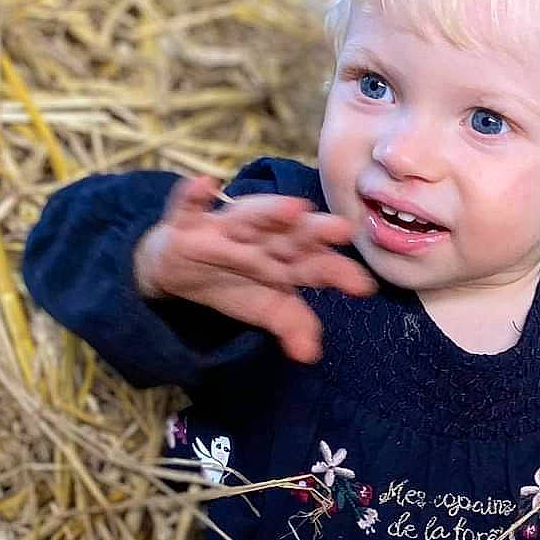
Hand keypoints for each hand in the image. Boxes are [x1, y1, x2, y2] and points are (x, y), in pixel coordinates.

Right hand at [134, 176, 374, 363]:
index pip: (315, 264)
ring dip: (271, 212)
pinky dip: (193, 196)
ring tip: (294, 209)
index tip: (362, 286)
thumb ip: (291, 323)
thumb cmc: (232, 278)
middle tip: (342, 230)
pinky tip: (203, 184)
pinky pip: (188, 208)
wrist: (176, 266)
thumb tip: (310, 354)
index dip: (337, 271)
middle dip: (316, 231)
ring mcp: (224, 228)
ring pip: (249, 218)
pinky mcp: (186, 225)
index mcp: (283, 256)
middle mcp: (260, 237)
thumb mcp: (263, 304)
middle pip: (291, 234)